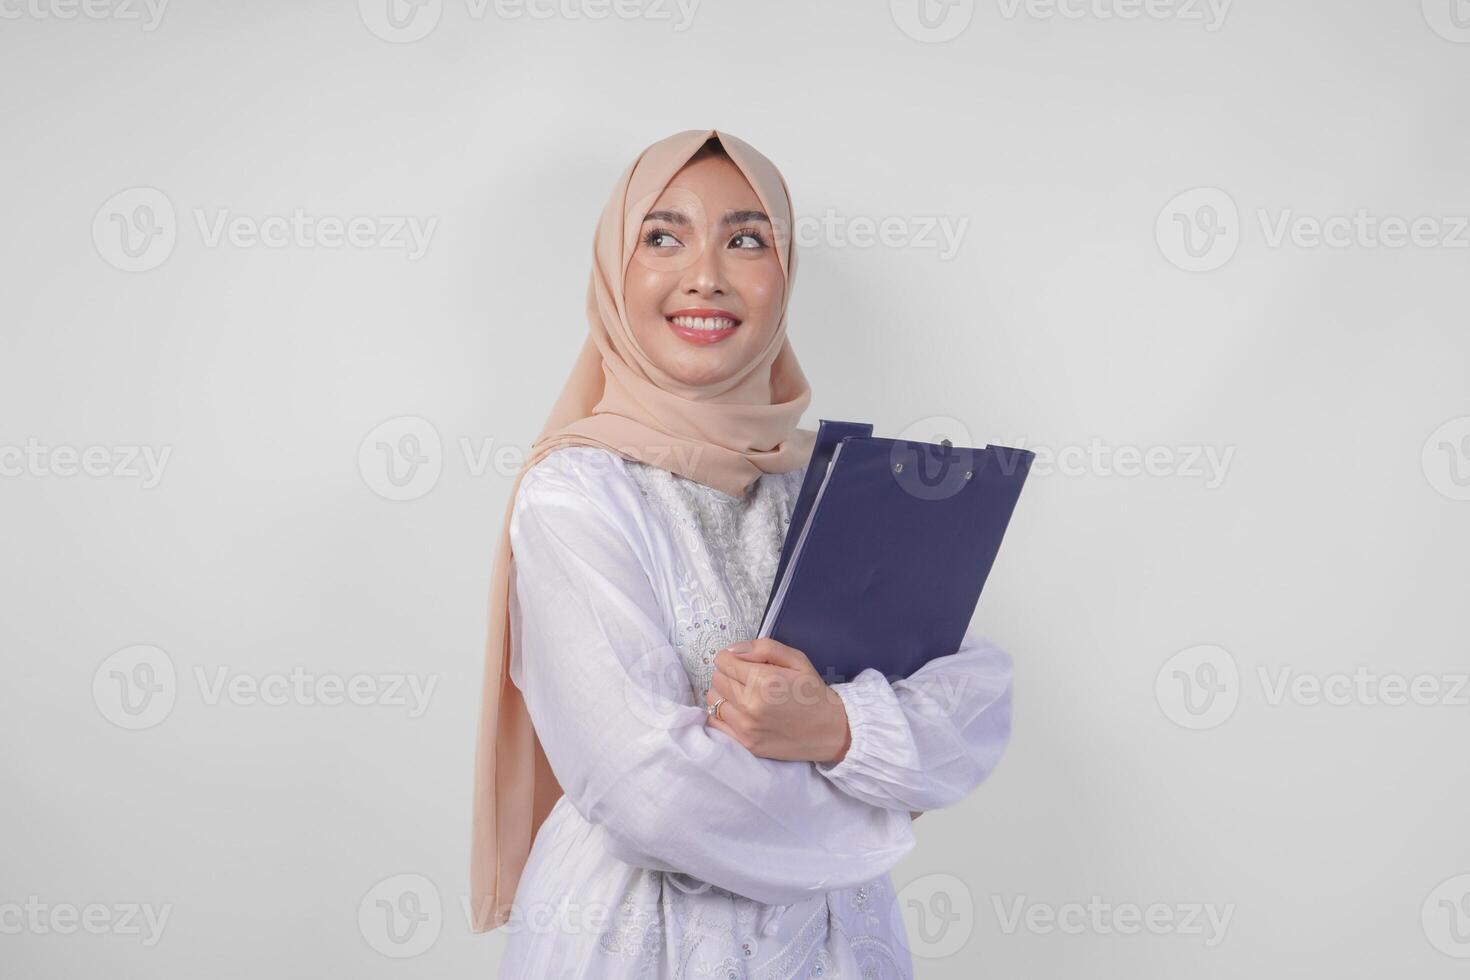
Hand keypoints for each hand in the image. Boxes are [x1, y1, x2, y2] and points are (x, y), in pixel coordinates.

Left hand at [705, 639, 849, 763]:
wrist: (830, 731)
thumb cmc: (813, 693)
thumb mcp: (797, 659)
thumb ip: (763, 648)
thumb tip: (733, 650)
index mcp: (763, 681)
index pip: (723, 661)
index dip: (732, 657)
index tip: (744, 662)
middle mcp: (751, 705)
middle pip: (716, 679)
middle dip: (729, 674)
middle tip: (748, 678)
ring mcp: (746, 727)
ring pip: (713, 699)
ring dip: (724, 693)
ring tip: (744, 694)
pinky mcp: (745, 743)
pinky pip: (715, 721)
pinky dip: (722, 713)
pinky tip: (740, 711)